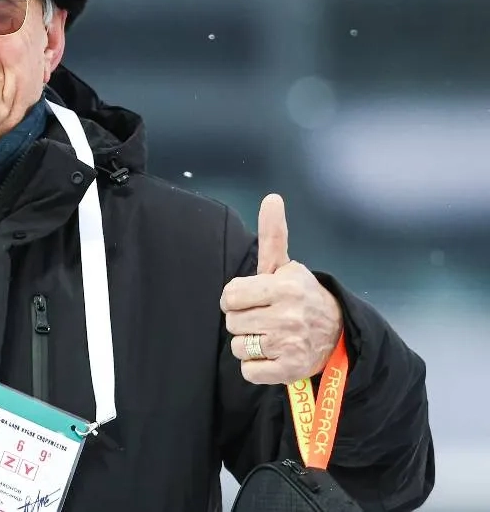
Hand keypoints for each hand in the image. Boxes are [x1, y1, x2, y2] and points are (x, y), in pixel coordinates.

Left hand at [219, 194, 342, 384]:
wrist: (338, 335)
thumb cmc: (301, 297)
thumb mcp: (286, 267)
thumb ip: (273, 235)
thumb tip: (271, 197)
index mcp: (284, 287)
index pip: (230, 295)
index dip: (235, 298)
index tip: (250, 299)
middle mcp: (288, 316)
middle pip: (231, 322)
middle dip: (243, 320)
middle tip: (263, 318)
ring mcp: (289, 345)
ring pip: (238, 347)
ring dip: (249, 344)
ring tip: (269, 336)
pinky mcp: (290, 370)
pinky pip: (248, 371)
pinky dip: (256, 366)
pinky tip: (272, 356)